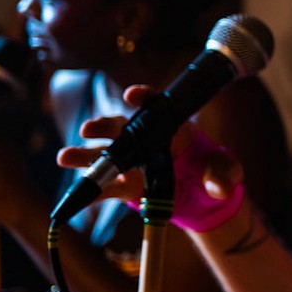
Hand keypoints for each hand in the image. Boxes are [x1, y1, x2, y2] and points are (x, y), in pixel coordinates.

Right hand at [56, 84, 241, 215]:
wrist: (202, 197)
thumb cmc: (213, 173)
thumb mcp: (226, 172)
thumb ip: (224, 175)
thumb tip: (219, 186)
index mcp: (172, 128)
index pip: (156, 106)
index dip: (143, 98)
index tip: (131, 95)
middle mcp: (146, 141)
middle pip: (121, 128)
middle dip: (104, 126)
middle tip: (88, 128)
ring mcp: (133, 163)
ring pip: (105, 156)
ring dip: (84, 156)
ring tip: (65, 157)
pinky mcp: (126, 185)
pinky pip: (105, 188)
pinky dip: (90, 191)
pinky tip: (74, 194)